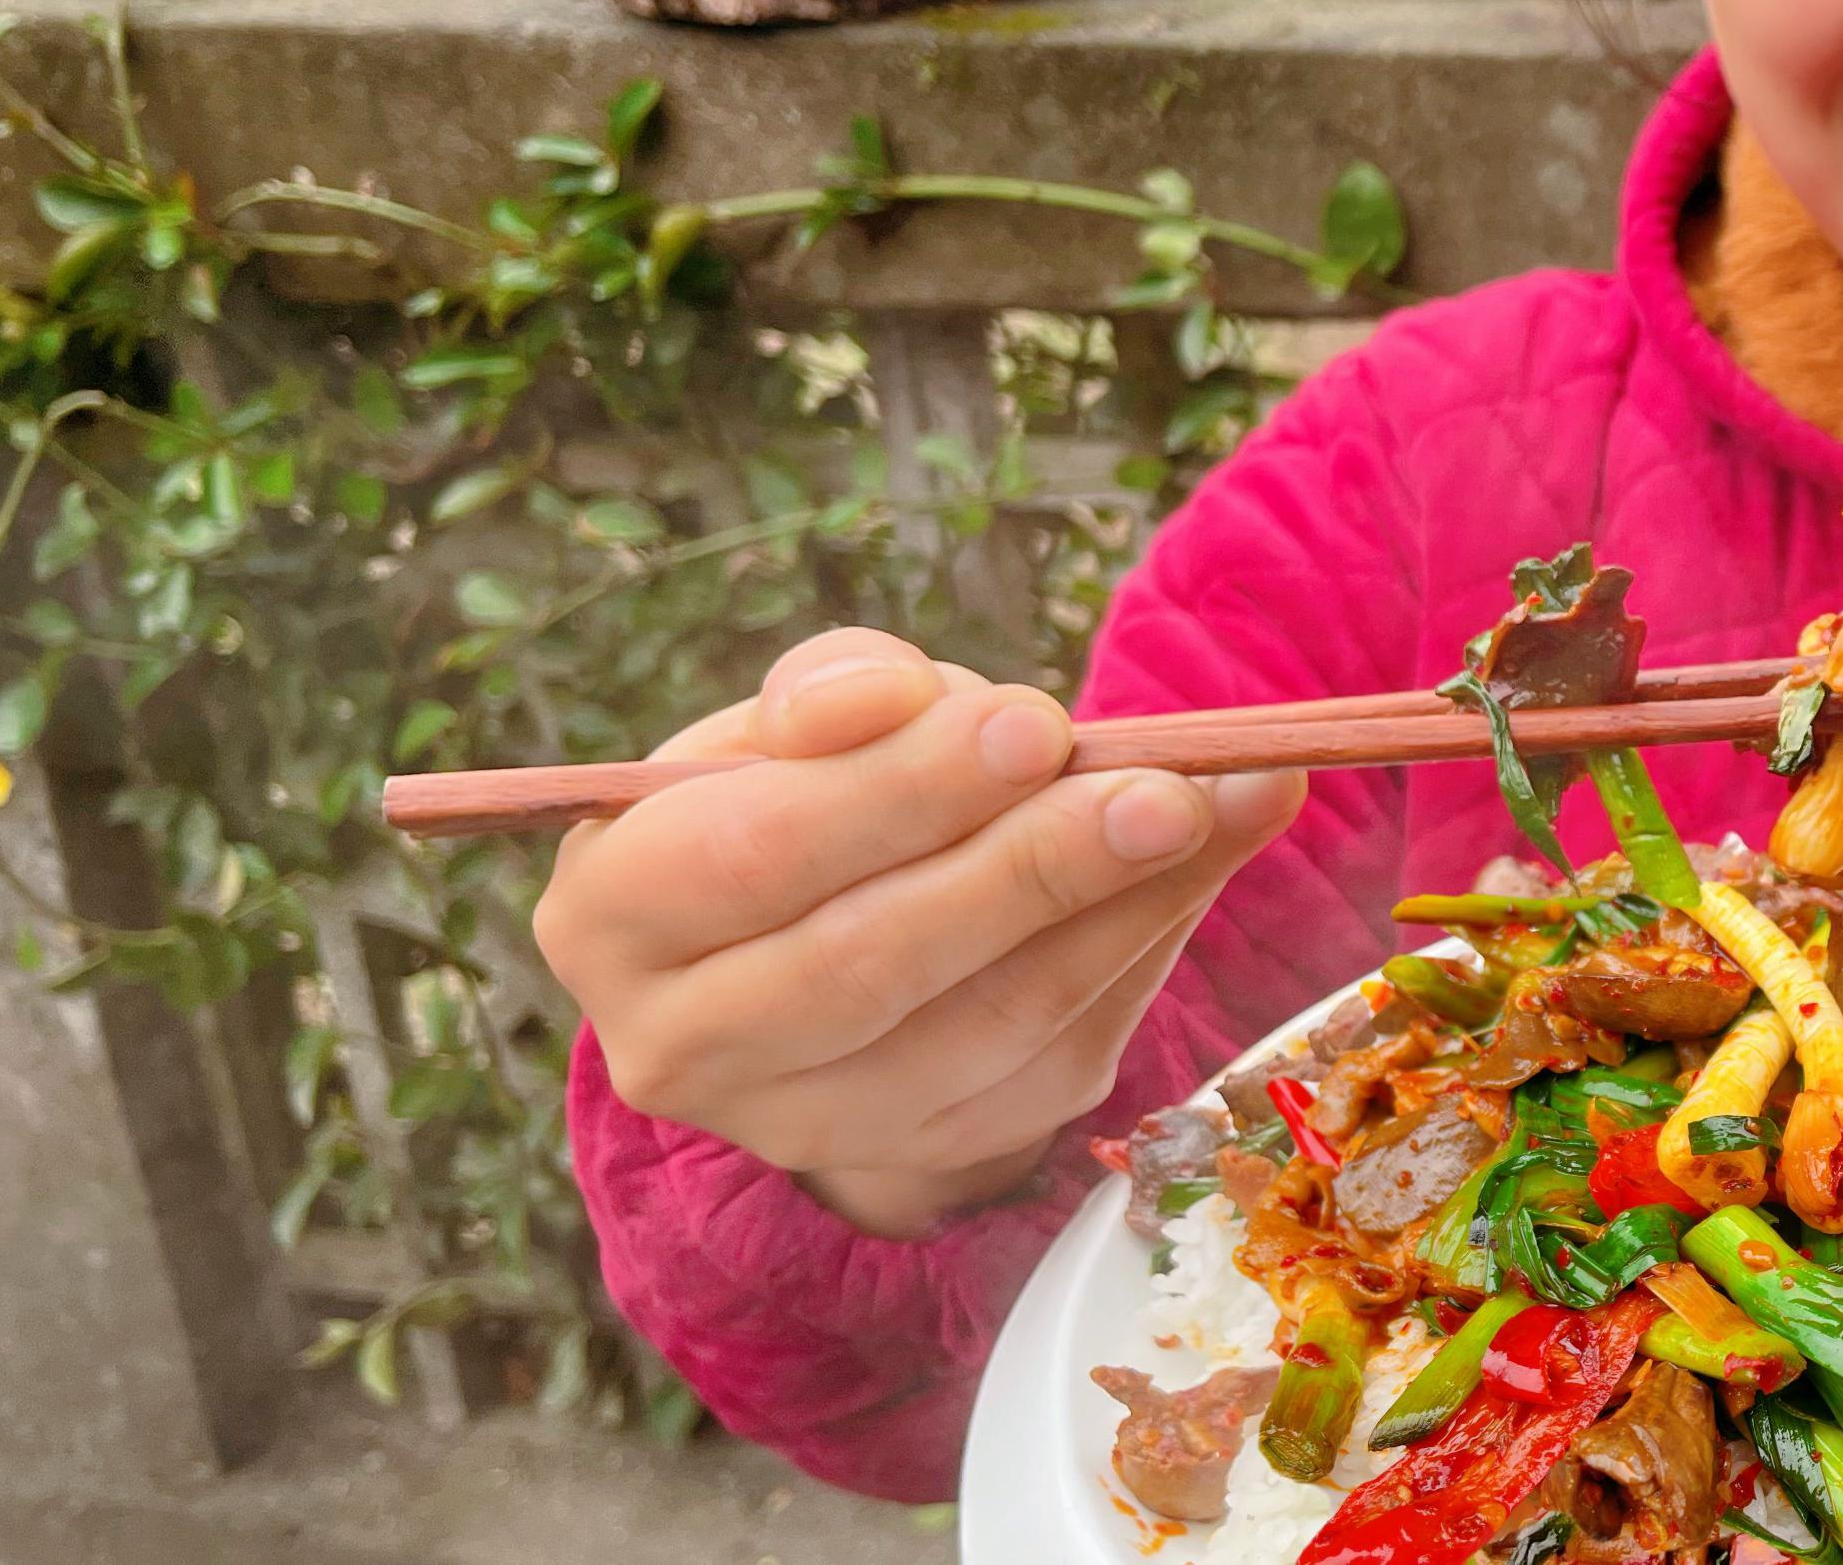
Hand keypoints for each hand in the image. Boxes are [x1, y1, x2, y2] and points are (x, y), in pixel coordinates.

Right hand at [535, 628, 1298, 1237]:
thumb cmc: (800, 797)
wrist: (824, 930)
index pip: (751, 857)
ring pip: (986, 1029)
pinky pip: (1058, 1061)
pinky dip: (1149, 951)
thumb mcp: (792, 723)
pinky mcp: (934, 1151)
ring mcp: (810, 1124)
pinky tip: (1214, 859)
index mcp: (615, 914)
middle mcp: (685, 1046)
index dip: (897, 793)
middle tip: (1166, 786)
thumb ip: (837, 693)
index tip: (1033, 725)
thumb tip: (889, 696)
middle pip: (870, 966)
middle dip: (1032, 868)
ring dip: (1126, 910)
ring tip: (1227, 804)